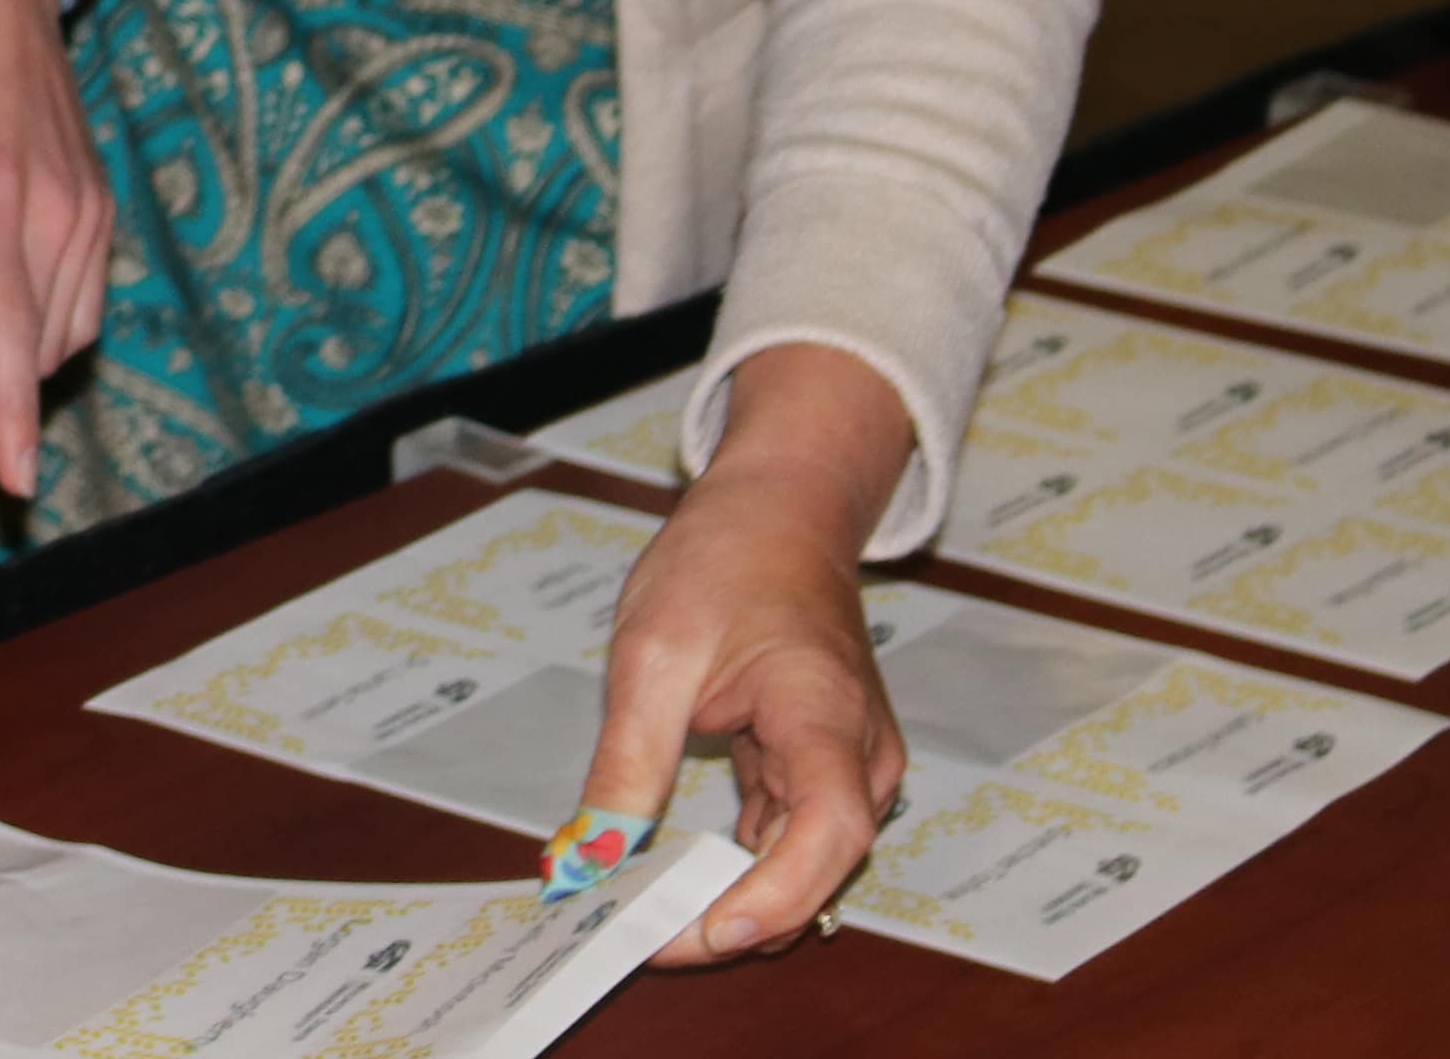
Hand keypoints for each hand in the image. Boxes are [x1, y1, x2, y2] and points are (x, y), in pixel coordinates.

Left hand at [573, 341, 916, 963]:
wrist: (779, 511)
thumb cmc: (724, 561)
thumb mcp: (651, 653)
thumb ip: (628, 761)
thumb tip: (591, 856)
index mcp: (827, 715)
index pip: (830, 833)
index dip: (774, 897)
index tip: (703, 931)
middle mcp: (858, 756)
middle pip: (820, 870)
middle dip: (736, 920)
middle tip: (637, 938)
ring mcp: (848, 766)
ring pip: (805, 865)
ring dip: (733, 900)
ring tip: (641, 913)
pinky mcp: (822, 768)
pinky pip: (789, 838)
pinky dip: (737, 867)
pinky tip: (672, 876)